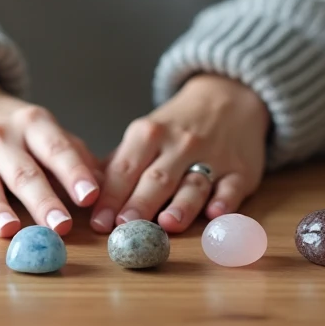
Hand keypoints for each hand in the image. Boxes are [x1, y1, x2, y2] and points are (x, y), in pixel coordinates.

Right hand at [0, 65, 100, 237]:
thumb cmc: (11, 127)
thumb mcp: (43, 130)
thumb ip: (73, 155)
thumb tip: (110, 184)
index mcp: (33, 125)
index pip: (57, 149)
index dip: (74, 172)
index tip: (91, 195)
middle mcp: (1, 136)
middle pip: (24, 171)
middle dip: (43, 199)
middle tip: (61, 226)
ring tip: (9, 230)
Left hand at [90, 74, 269, 233]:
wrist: (229, 97)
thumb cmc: (177, 125)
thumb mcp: (145, 133)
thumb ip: (119, 163)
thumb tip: (83, 191)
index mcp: (149, 134)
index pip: (125, 168)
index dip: (110, 196)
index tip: (97, 221)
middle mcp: (179, 145)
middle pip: (157, 178)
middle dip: (139, 204)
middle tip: (123, 229)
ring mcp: (212, 157)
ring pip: (194, 184)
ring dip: (181, 205)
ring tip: (167, 225)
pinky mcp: (240, 171)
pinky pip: (232, 187)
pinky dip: (225, 201)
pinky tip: (216, 215)